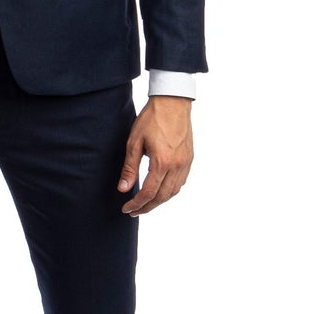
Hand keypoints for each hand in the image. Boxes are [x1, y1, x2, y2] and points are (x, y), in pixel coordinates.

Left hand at [117, 95, 193, 215]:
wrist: (173, 102)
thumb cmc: (152, 119)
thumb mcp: (134, 142)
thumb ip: (129, 168)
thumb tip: (123, 189)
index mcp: (162, 162)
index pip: (149, 193)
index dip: (137, 204)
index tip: (126, 209)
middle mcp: (177, 166)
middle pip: (162, 197)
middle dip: (147, 207)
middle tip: (134, 211)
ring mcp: (186, 163)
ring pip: (173, 192)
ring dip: (159, 201)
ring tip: (146, 204)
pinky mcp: (189, 158)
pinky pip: (181, 182)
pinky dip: (170, 191)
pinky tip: (161, 191)